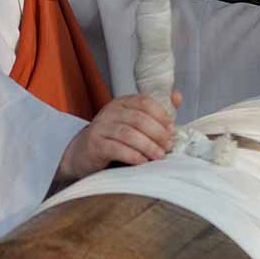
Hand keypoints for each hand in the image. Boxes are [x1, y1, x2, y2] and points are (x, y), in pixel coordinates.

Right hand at [56, 91, 182, 181]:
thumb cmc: (112, 137)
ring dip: (147, 145)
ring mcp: (101, 127)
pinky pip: (116, 148)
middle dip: (157, 133)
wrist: (82, 152)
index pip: (144, 102)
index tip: (172, 129)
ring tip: (159, 155)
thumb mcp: (132, 122)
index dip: (160, 115)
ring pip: (128, 134)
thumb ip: (155, 112)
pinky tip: (142, 161)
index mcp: (122, 103)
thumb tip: (177, 97)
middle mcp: (111, 112)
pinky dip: (132, 155)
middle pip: (138, 118)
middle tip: (168, 145)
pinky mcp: (95, 144)